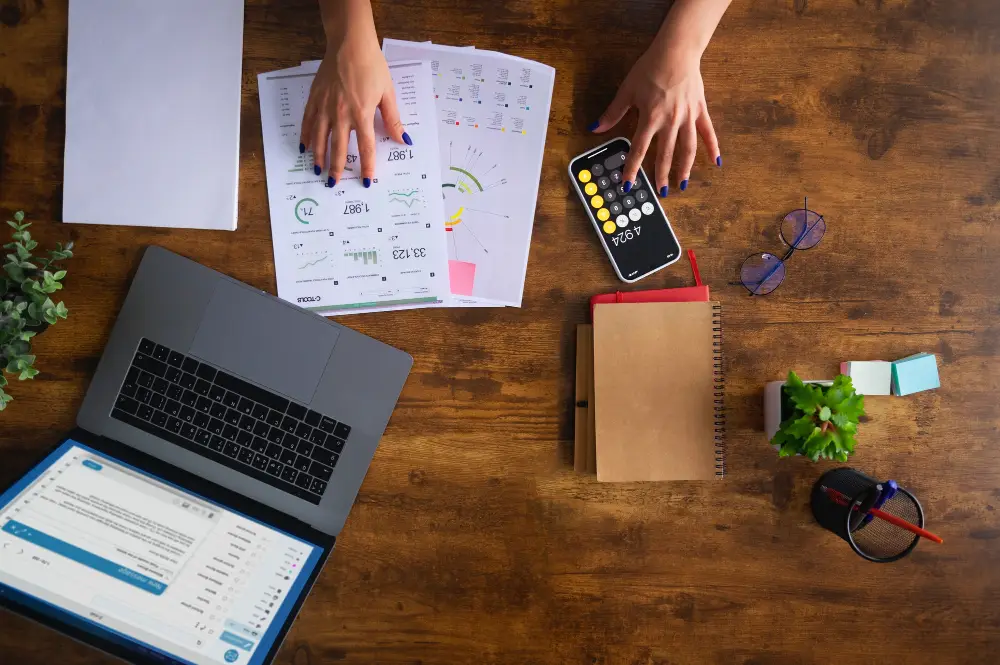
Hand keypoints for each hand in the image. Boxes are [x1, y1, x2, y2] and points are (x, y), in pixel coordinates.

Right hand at [300, 23, 408, 187]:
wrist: (349, 44)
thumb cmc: (372, 66)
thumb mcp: (387, 93)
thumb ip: (393, 119)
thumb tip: (403, 140)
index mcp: (362, 113)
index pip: (365, 147)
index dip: (367, 166)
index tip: (367, 181)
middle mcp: (341, 113)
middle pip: (338, 147)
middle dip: (336, 168)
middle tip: (333, 184)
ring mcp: (325, 106)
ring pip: (319, 138)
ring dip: (318, 156)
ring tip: (317, 171)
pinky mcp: (315, 98)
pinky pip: (308, 121)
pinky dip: (306, 136)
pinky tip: (305, 147)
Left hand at [591, 42, 719, 196]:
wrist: (676, 51)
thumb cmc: (650, 68)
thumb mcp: (627, 91)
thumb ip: (613, 113)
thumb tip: (595, 128)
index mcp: (650, 118)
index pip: (638, 149)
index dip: (632, 169)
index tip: (628, 184)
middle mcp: (670, 121)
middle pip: (665, 154)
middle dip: (661, 175)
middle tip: (660, 192)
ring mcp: (687, 117)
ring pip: (687, 149)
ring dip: (685, 168)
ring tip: (683, 184)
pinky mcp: (700, 110)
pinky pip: (707, 132)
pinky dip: (713, 147)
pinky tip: (716, 162)